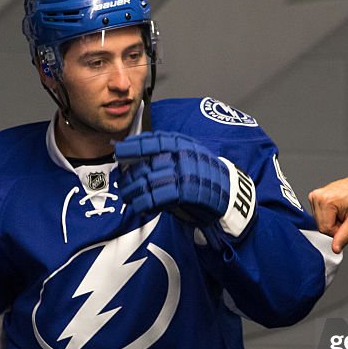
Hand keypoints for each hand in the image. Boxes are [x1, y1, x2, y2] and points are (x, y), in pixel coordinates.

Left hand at [115, 131, 255, 238]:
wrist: (229, 193)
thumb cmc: (204, 175)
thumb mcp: (187, 155)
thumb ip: (165, 155)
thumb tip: (135, 159)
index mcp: (182, 144)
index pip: (154, 140)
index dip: (134, 145)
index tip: (118, 150)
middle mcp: (182, 155)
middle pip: (146, 163)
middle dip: (130, 175)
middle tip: (122, 183)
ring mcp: (184, 173)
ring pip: (149, 181)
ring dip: (134, 192)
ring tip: (128, 197)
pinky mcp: (186, 193)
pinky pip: (158, 197)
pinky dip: (146, 204)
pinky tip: (141, 207)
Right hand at [308, 171, 347, 253]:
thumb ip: (344, 236)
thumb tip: (335, 248)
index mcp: (325, 201)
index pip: (325, 230)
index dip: (338, 230)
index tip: (346, 221)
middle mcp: (317, 197)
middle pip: (321, 226)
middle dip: (334, 225)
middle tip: (345, 215)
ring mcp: (314, 196)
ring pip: (319, 222)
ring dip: (332, 220)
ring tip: (342, 210)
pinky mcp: (315, 197)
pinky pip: (319, 215)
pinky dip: (329, 215)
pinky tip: (337, 208)